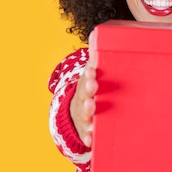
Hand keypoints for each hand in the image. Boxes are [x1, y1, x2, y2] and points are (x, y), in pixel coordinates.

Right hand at [70, 31, 97, 147]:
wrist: (75, 117)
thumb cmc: (91, 92)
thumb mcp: (93, 76)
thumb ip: (96, 58)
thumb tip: (95, 32)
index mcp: (86, 85)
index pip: (86, 77)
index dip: (89, 74)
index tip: (94, 70)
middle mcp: (82, 100)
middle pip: (83, 94)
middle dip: (88, 90)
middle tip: (93, 87)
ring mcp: (82, 116)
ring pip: (84, 114)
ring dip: (87, 112)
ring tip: (91, 109)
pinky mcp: (85, 132)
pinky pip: (86, 135)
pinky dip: (88, 137)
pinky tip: (92, 139)